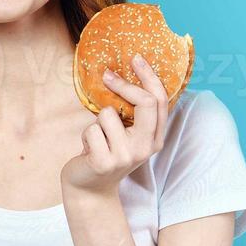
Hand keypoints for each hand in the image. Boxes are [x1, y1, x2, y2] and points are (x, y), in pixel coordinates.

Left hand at [60, 53, 171, 196]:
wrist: (90, 187)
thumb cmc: (106, 152)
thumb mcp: (126, 135)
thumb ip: (132, 114)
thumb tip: (122, 73)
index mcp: (155, 138)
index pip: (160, 101)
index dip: (149, 77)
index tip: (136, 58)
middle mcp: (146, 147)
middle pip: (145, 103)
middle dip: (124, 84)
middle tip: (106, 75)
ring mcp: (126, 156)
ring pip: (108, 114)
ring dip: (96, 122)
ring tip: (97, 138)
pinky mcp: (105, 161)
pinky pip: (90, 129)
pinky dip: (85, 136)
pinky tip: (88, 150)